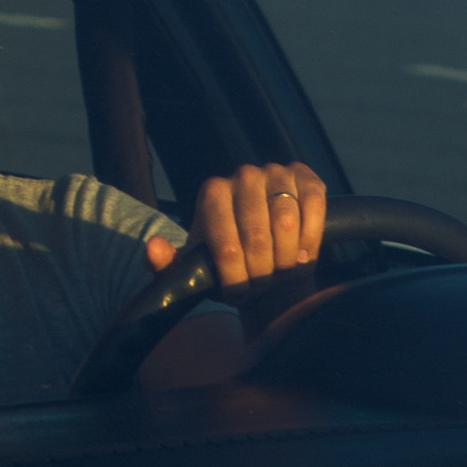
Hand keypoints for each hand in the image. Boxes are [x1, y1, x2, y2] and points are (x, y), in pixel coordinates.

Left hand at [147, 159, 325, 299]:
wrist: (268, 255)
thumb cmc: (228, 264)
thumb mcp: (197, 268)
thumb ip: (168, 264)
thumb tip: (153, 248)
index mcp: (212, 193)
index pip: (226, 247)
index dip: (237, 280)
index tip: (239, 294)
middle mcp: (243, 175)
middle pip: (257, 239)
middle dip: (262, 274)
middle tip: (262, 286)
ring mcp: (275, 172)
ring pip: (286, 225)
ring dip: (287, 261)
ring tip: (281, 272)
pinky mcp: (305, 178)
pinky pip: (313, 209)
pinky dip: (310, 241)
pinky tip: (302, 254)